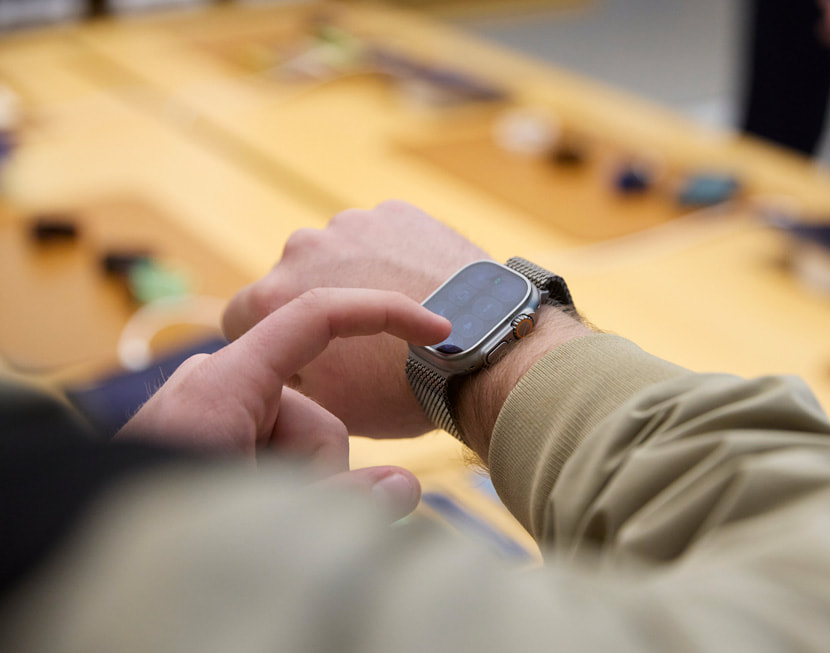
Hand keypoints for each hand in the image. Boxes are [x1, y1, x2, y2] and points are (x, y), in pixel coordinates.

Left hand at [116, 287, 450, 517]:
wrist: (84, 547)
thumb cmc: (161, 532)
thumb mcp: (261, 519)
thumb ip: (342, 503)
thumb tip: (403, 488)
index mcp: (223, 385)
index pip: (315, 319)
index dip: (382, 313)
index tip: (437, 328)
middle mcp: (216, 387)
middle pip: (318, 416)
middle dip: (318, 474)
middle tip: (282, 520)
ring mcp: (211, 413)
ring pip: (297, 445)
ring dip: (293, 493)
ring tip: (248, 526)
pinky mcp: (209, 436)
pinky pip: (272, 453)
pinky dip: (277, 488)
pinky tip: (247, 515)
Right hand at [222, 200, 487, 437]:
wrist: (481, 350)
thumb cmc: (401, 391)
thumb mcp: (326, 406)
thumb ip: (288, 376)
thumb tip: (280, 362)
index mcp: (271, 297)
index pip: (244, 316)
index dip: (275, 341)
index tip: (311, 358)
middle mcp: (299, 248)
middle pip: (293, 280)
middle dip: (317, 303)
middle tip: (364, 340)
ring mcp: (351, 223)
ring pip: (340, 254)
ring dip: (356, 276)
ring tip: (401, 315)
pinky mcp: (396, 211)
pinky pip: (383, 235)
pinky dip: (395, 256)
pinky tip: (425, 289)